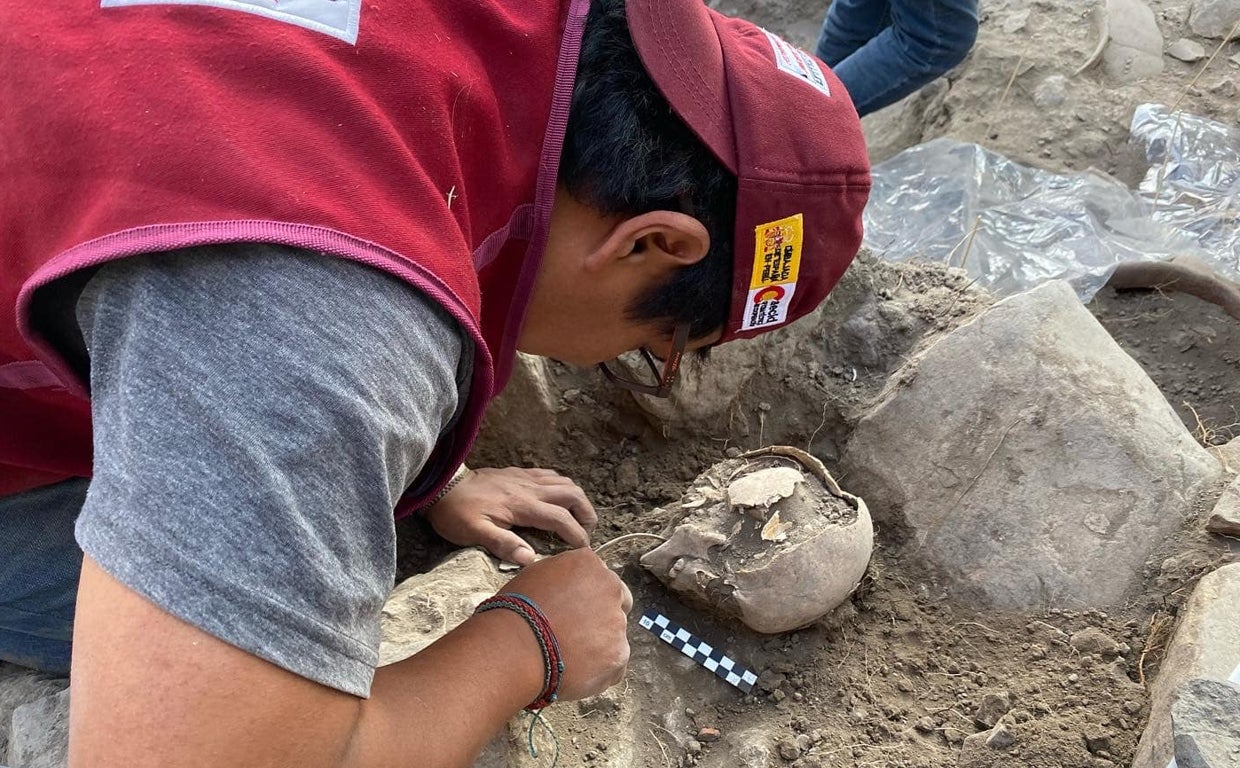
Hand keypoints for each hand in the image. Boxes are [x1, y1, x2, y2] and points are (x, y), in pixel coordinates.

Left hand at [425, 467, 597, 565]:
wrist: (441, 485)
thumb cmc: (456, 513)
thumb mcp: (474, 533)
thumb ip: (503, 545)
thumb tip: (530, 560)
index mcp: (522, 506)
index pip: (561, 519)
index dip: (577, 535)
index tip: (583, 551)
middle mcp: (529, 488)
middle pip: (572, 494)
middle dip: (586, 513)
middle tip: (587, 531)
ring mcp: (525, 478)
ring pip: (564, 481)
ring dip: (577, 498)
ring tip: (578, 516)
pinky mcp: (518, 473)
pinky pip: (549, 474)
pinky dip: (561, 485)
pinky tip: (557, 497)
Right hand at [499, 548, 631, 700]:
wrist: (514, 649)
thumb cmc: (514, 613)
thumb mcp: (536, 576)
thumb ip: (563, 578)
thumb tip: (567, 587)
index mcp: (588, 563)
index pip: (599, 577)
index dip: (587, 595)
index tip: (576, 610)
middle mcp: (609, 588)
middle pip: (618, 601)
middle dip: (604, 616)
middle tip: (579, 633)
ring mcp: (617, 622)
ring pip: (615, 635)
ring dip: (599, 645)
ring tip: (567, 657)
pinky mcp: (618, 655)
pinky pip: (615, 664)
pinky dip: (599, 671)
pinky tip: (574, 672)